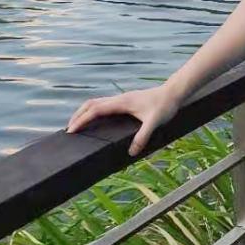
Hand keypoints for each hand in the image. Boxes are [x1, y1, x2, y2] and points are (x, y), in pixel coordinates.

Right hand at [65, 85, 180, 157]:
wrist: (174, 93)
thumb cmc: (165, 106)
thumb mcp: (155, 123)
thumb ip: (143, 137)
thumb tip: (131, 152)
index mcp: (121, 103)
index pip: (95, 110)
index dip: (82, 120)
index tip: (71, 131)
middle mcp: (119, 99)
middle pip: (91, 104)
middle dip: (78, 115)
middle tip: (70, 130)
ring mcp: (122, 99)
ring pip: (97, 102)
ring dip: (85, 112)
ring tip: (78, 125)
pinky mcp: (126, 101)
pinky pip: (104, 104)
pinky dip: (95, 111)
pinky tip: (97, 120)